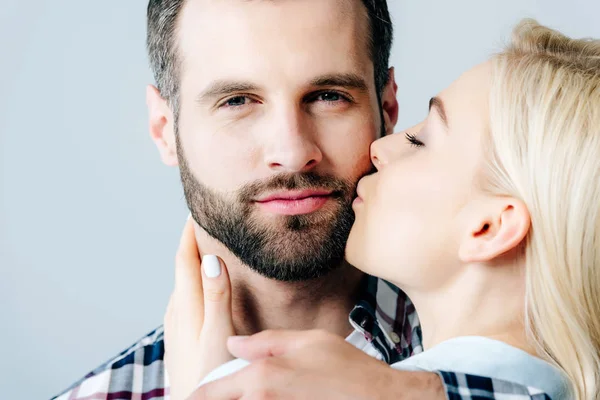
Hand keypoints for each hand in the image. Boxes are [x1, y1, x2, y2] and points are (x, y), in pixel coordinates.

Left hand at [164, 217, 235, 399]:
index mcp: (186, 305)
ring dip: (190, 264)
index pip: (185, 258)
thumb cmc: (211, 372)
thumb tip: (209, 258)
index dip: (190, 233)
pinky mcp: (179, 338)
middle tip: (202, 223)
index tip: (195, 211)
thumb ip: (216, 296)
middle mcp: (176, 311)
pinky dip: (191, 284)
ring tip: (204, 250)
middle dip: (190, 244)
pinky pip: (184, 299)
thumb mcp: (219, 333)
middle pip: (182, 268)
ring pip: (182, 284)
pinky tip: (200, 291)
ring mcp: (175, 325)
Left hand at [189, 330, 444, 399]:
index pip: (209, 392)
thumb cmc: (349, 369)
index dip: (195, 395)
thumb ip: (265, 343)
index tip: (189, 394)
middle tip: (209, 391)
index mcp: (262, 378)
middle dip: (213, 397)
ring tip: (241, 391)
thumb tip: (233, 344)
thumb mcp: (308, 341)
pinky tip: (267, 397)